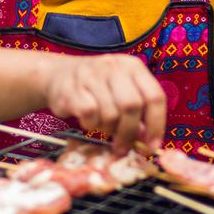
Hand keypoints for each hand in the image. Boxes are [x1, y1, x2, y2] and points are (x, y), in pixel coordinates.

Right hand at [41, 54, 166, 153]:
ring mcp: (92, 75)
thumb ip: (138, 113)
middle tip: (122, 147)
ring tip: (102, 126)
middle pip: (132, 106)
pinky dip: (91, 124)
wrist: (56, 75)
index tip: (152, 145)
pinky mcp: (72, 87)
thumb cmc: (96, 89)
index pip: (155, 96)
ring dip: (107, 129)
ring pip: (110, 113)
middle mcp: (114, 67)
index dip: (157, 125)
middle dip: (129, 132)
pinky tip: (88, 121)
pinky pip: (90, 114)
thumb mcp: (121, 92)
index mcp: (133, 67)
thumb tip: (148, 142)